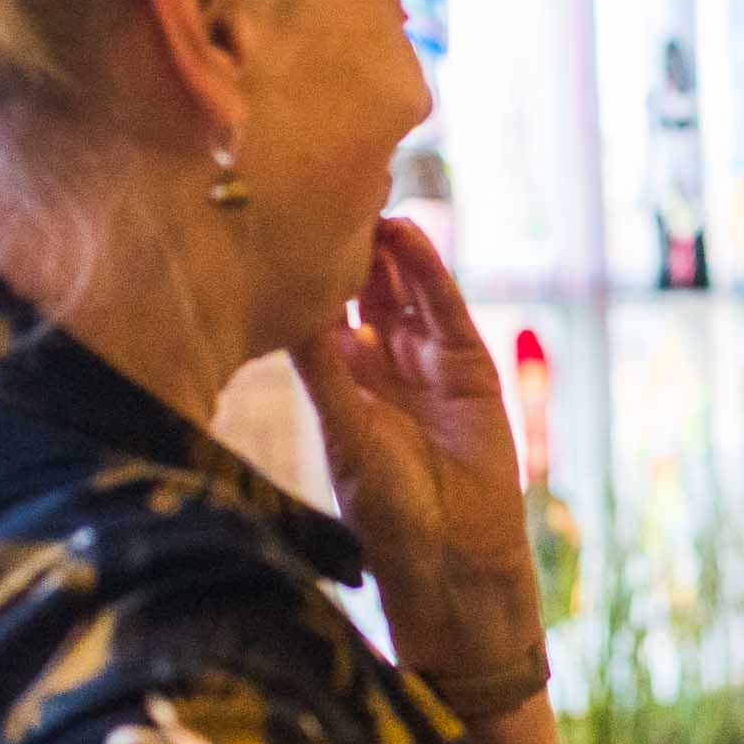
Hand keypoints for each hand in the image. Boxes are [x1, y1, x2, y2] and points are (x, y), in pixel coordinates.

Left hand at [291, 219, 542, 679]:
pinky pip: (447, 312)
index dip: (302, 265)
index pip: (317, 308)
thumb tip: (284, 309)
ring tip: (366, 195)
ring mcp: (428, 365)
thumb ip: (324, 371)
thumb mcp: (345, 433)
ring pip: (405, 292)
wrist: (454, 559)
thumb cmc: (387, 512)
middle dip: (347, 242)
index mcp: (337, 383)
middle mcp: (381, 367)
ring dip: (388, 248)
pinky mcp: (471, 370)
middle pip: (364, 288)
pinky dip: (431, 275)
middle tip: (322, 183)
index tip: (273, 215)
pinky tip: (409, 236)